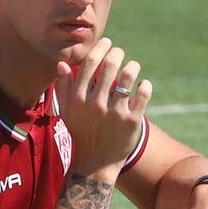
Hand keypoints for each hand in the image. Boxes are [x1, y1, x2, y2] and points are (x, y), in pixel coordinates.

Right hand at [54, 38, 149, 176]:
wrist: (94, 165)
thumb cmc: (80, 134)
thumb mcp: (66, 112)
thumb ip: (63, 88)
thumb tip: (62, 64)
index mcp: (78, 99)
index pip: (89, 63)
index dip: (100, 48)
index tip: (107, 43)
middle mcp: (96, 104)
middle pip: (110, 65)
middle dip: (117, 53)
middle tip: (120, 53)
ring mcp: (115, 113)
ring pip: (128, 76)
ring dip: (132, 66)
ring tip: (132, 67)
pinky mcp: (132, 122)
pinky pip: (143, 94)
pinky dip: (144, 86)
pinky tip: (142, 85)